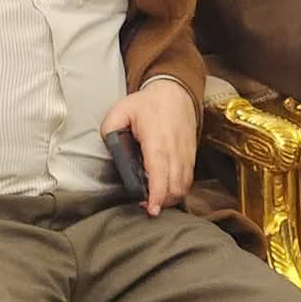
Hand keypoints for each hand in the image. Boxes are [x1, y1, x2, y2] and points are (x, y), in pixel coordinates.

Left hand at [101, 79, 197, 214]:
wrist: (175, 92)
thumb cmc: (148, 103)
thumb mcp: (121, 109)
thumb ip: (110, 130)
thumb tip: (109, 147)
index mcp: (157, 139)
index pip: (160, 171)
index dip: (157, 194)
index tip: (152, 209)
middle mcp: (175, 149)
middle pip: (175, 185)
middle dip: (163, 202)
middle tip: (146, 206)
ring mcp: (186, 153)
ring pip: (184, 185)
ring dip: (171, 198)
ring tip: (155, 200)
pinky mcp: (191, 156)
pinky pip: (188, 179)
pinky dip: (178, 189)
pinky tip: (166, 191)